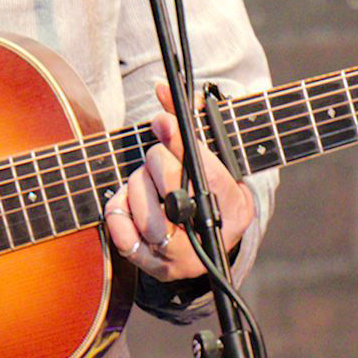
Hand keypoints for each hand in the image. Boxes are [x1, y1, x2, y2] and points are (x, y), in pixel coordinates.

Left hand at [101, 82, 253, 282]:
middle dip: (158, 164)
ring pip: (147, 218)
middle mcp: (212, 239)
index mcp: (237, 208)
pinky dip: (120, 212)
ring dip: (138, 187)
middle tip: (157, 153)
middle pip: (173, 198)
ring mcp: (182, 259)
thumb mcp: (208, 151)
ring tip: (145, 177)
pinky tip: (128, 199)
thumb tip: (161, 90)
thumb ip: (186, 120)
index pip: (209, 177)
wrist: (202, 231)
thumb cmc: (206, 182)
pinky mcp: (153, 267)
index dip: (182, 146)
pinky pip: (124, 237)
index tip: (163, 122)